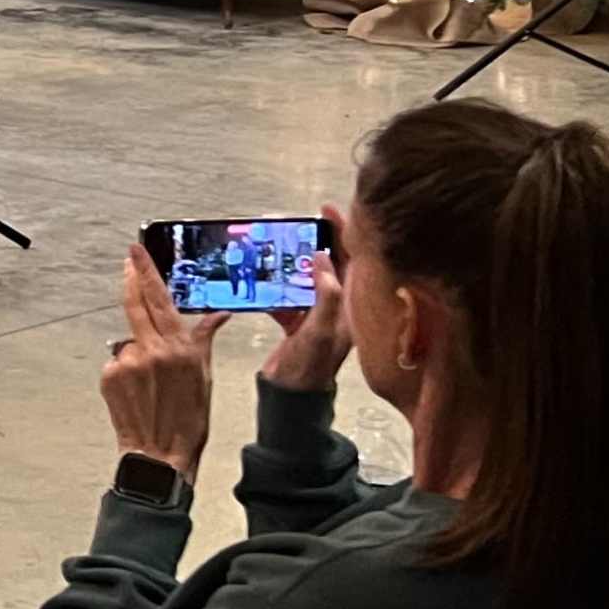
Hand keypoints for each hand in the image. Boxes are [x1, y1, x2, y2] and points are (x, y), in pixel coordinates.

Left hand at [102, 243, 229, 476]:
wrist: (160, 453)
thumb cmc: (188, 419)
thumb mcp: (204, 375)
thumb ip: (204, 339)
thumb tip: (218, 315)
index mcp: (179, 347)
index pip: (159, 298)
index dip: (146, 271)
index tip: (135, 251)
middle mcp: (152, 350)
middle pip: (135, 304)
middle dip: (131, 280)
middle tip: (128, 264)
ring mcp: (128, 362)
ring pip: (129, 339)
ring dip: (138, 347)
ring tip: (149, 378)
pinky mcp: (110, 375)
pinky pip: (118, 359)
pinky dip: (125, 367)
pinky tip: (137, 388)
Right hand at [260, 207, 356, 391]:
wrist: (291, 399)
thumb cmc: (311, 368)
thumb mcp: (321, 331)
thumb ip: (325, 296)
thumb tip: (321, 258)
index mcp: (352, 307)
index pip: (352, 260)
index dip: (342, 232)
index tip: (326, 209)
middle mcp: (337, 307)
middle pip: (327, 263)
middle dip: (310, 240)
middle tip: (290, 224)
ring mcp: (316, 313)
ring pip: (303, 277)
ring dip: (286, 261)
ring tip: (268, 244)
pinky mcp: (297, 322)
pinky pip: (285, 295)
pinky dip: (272, 286)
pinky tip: (256, 278)